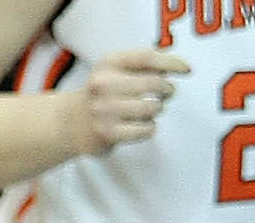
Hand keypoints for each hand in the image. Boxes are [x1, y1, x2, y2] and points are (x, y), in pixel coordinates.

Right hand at [63, 49, 187, 157]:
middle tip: (167, 93)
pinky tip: (144, 126)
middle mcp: (104, 84)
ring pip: (151, 107)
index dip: (171, 63)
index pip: (147, 58)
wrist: (69, 123)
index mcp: (108, 64)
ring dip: (157, 109)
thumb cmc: (101, 95)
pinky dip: (150, 128)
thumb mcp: (114, 70)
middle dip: (166, 89)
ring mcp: (105, 110)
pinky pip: (144, 129)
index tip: (185, 70)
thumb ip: (140, 65)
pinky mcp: (108, 133)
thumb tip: (174, 69)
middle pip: (153, 83)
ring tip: (153, 109)